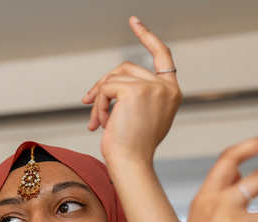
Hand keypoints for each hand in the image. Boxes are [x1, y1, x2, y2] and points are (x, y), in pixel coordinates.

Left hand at [82, 16, 181, 164]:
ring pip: (113, 79)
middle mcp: (167, 88)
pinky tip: (101, 123)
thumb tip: (106, 85)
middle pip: (126, 68)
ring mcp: (152, 88)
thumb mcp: (139, 117)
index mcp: (172, 93)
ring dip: (99, 100)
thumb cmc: (132, 147)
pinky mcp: (135, 91)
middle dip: (103, 84)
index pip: (162, 55)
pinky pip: (106, 88)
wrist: (130, 164)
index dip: (147, 36)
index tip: (133, 21)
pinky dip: (98, 105)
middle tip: (86, 102)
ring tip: (98, 122)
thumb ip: (133, 95)